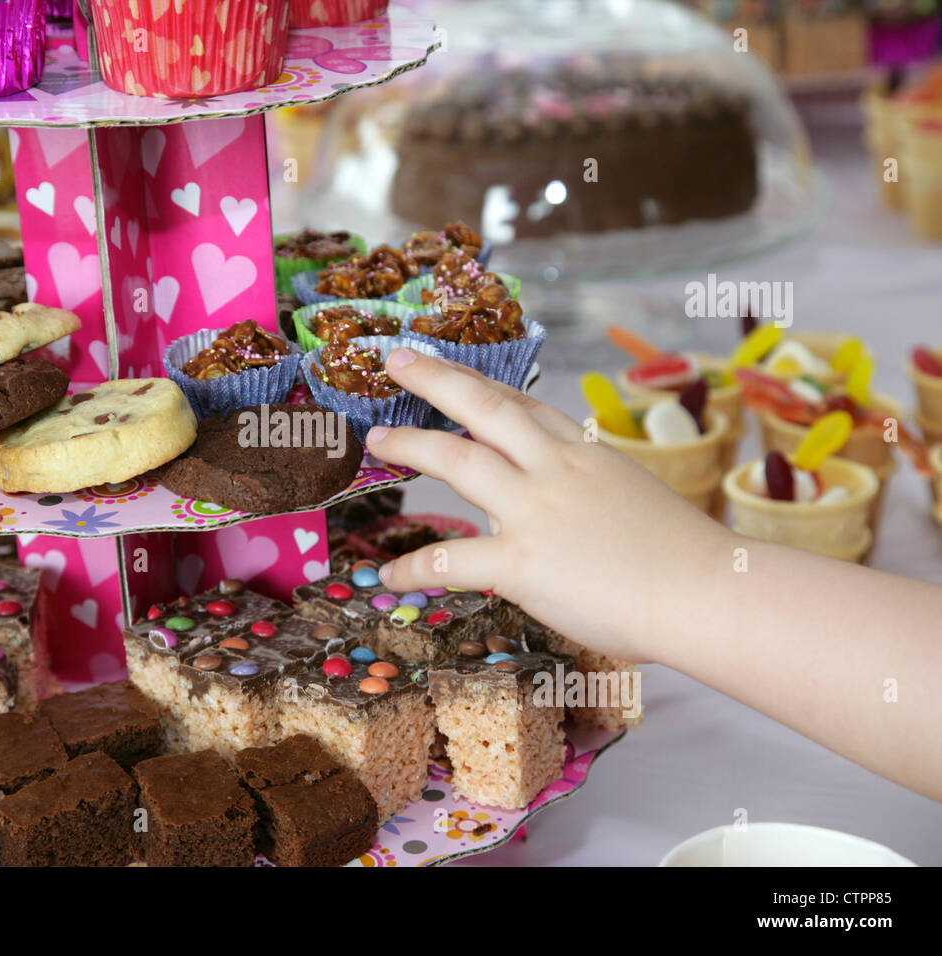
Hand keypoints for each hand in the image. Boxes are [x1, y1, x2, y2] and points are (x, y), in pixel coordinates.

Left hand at [366, 348, 734, 663]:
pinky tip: (388, 577)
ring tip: (378, 439)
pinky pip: (451, 559)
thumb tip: (569, 514)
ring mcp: (536, 511)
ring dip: (412, 446)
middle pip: (485, 407)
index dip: (483, 387)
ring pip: (458, 460)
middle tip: (396, 361)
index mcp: (586, 454)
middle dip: (436, 379)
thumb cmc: (688, 560)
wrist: (709, 593)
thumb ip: (593, 496)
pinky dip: (414, 568)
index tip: (455, 375)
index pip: (526, 407)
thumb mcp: (636, 500)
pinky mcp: (522, 562)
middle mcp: (555, 470)